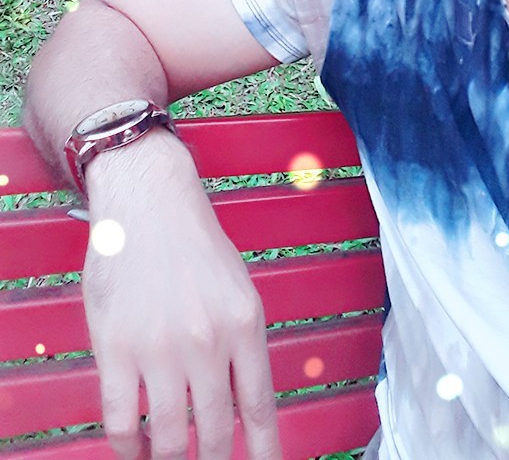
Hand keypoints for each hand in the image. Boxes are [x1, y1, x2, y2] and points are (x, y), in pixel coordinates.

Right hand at [81, 130, 280, 459]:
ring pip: (169, 439)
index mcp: (245, 324)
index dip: (262, 452)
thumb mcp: (238, 290)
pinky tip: (134, 451)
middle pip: (213, 433)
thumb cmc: (194, 245)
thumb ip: (242, 345)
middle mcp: (207, 341)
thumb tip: (244, 405)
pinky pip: (121, 424)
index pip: (259, 408)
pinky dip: (128, 450)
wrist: (148, 203)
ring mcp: (160, 349)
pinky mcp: (116, 350)